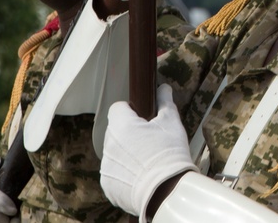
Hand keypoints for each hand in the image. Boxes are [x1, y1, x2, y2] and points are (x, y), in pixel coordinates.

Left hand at [100, 84, 195, 215]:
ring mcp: (106, 166)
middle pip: (115, 131)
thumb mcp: (171, 123)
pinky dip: (124, 172)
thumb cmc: (169, 152)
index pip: (117, 108)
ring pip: (114, 152)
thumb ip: (165, 102)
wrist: (166, 190)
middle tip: (149, 140)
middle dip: (128, 133)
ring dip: (125, 153)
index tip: (143, 118)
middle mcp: (108, 145)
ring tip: (146, 161)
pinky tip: (141, 176)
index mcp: (122, 126)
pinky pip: (113, 172)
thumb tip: (163, 88)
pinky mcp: (107, 185)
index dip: (130, 110)